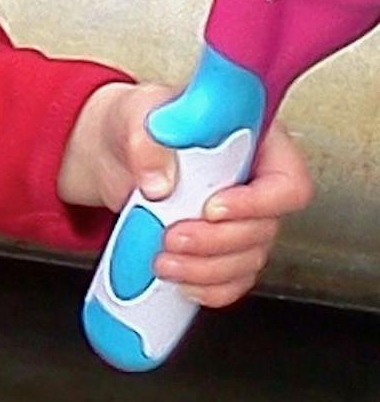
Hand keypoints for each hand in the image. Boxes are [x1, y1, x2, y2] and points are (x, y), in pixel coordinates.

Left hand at [57, 81, 313, 306]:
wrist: (114, 150)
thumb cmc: (136, 121)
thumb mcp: (134, 114)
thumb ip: (147, 140)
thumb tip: (159, 181)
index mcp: (252, 140)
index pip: (287, 181)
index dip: (258, 204)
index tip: (211, 208)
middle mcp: (254, 181)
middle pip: (265, 228)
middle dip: (216, 241)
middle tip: (173, 236)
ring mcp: (240, 218)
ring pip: (248, 260)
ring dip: (206, 269)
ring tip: (163, 260)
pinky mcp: (220, 246)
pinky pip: (232, 280)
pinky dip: (208, 288)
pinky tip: (180, 280)